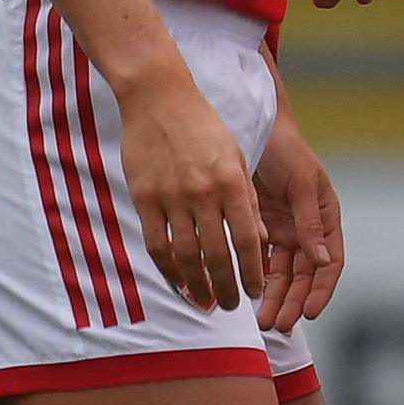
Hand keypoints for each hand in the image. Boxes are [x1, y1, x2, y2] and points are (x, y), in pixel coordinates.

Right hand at [116, 64, 264, 311]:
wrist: (159, 98)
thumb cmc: (205, 127)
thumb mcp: (238, 158)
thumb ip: (247, 201)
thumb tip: (259, 243)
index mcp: (233, 183)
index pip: (248, 240)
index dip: (253, 272)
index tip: (257, 291)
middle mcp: (204, 193)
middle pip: (217, 254)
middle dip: (228, 286)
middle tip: (233, 306)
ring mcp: (171, 197)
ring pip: (186, 255)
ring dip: (198, 285)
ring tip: (208, 302)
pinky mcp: (144, 197)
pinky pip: (157, 243)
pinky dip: (168, 268)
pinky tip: (179, 282)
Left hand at [253, 108, 343, 331]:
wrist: (250, 126)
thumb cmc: (285, 150)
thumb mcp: (302, 184)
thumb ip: (310, 223)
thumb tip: (322, 261)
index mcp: (325, 219)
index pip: (329, 263)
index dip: (321, 290)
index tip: (309, 313)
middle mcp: (307, 230)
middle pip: (304, 276)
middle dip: (293, 302)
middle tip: (279, 325)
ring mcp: (282, 230)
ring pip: (280, 274)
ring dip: (274, 297)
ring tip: (262, 320)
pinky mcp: (257, 228)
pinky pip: (257, 260)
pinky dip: (253, 278)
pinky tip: (244, 293)